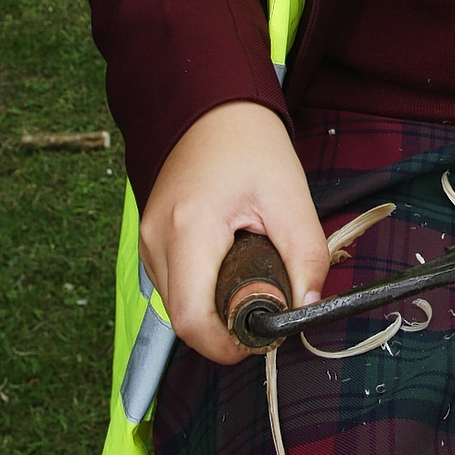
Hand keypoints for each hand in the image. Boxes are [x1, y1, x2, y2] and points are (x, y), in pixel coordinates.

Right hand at [140, 102, 328, 363]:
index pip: (192, 321)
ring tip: (252, 270)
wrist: (216, 110)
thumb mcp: (292, 198)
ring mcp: (147, 241)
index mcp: (188, 231)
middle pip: (185, 319)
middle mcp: (156, 240)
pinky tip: (231, 261)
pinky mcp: (150, 240)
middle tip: (269, 299)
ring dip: (216, 305)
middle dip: (228, 324)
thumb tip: (307, 308)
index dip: (228, 344)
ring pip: (178, 306)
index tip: (264, 335)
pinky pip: (174, 285)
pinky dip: (203, 287)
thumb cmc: (252, 146)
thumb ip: (306, 257)